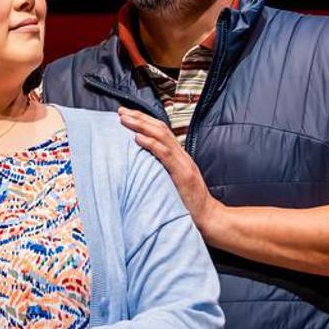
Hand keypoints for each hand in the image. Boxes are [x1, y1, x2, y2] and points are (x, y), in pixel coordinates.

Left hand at [118, 107, 219, 227]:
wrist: (208, 217)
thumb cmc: (188, 203)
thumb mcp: (173, 181)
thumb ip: (162, 170)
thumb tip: (141, 165)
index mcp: (179, 156)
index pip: (161, 131)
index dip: (144, 120)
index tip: (126, 114)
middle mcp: (182, 155)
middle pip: (160, 128)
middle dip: (139, 117)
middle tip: (120, 111)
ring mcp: (183, 164)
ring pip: (162, 136)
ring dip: (141, 126)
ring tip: (125, 119)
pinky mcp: (182, 174)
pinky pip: (165, 155)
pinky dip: (151, 144)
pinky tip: (138, 138)